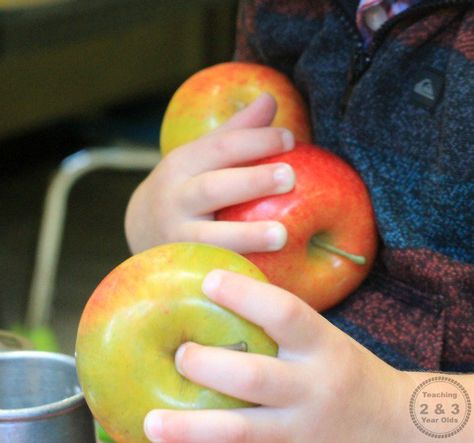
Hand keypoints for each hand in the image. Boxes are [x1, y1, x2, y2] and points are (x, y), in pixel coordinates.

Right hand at [125, 93, 295, 253]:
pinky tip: (262, 274)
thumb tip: (269, 98)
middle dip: (251, 182)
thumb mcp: (202, 156)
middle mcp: (176, 198)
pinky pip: (210, 266)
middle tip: (289, 178)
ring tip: (282, 235)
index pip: (221, 147)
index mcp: (183, 163)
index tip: (290, 140)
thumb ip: (236, 132)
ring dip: (245, 235)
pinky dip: (234, 269)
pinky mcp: (183, 265)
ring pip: (208, 235)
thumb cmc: (187, 185)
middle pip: (213, 188)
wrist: (142, 224)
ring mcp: (176, 235)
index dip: (256, 141)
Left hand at [143, 270, 412, 442]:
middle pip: (254, 378)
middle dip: (209, 366)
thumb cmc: (346, 370)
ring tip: (152, 421)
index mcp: (324, 347)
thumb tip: (226, 293)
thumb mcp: (324, 338)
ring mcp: (302, 433)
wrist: (393, 425)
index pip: (285, 313)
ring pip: (242, 433)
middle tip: (179, 353)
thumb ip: (283, 323)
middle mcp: (313, 390)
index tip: (208, 280)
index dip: (245, 295)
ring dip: (192, 428)